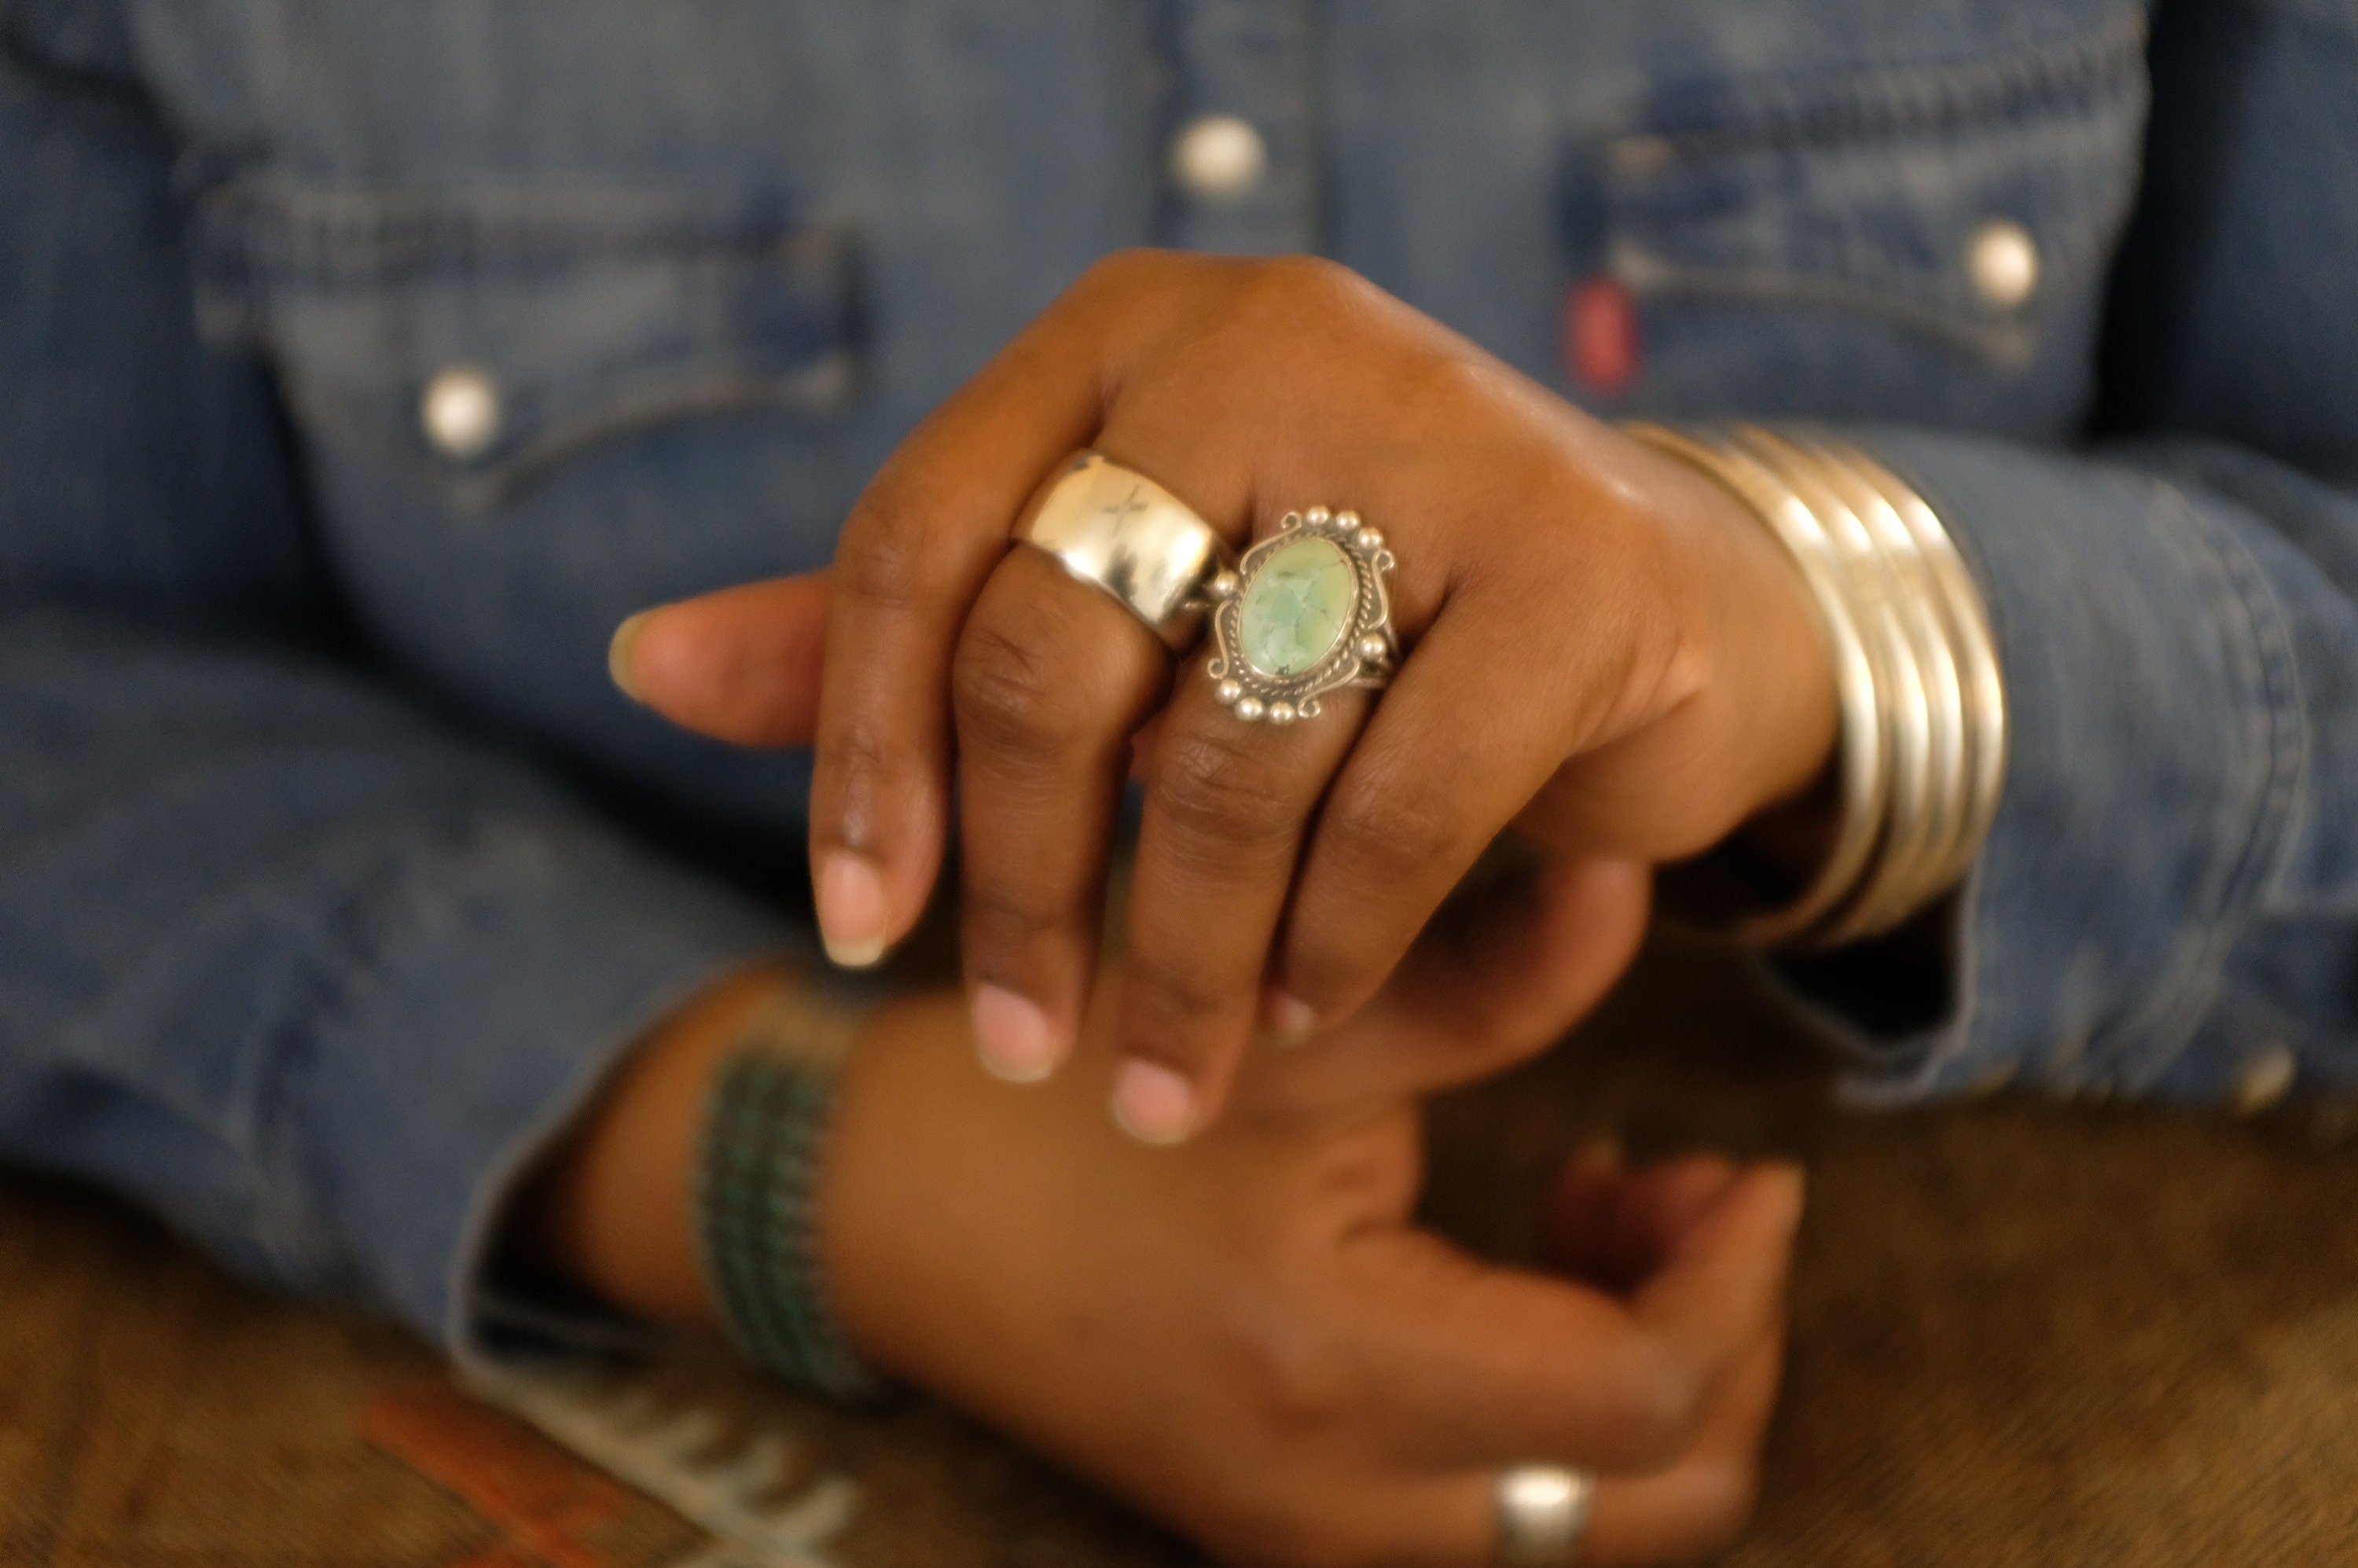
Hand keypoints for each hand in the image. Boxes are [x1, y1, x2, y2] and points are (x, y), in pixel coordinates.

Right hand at [531, 966, 1805, 1567]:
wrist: (872, 1212)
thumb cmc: (1050, 1098)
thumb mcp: (1277, 1023)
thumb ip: (1485, 977)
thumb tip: (1630, 887)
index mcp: (1331, 1361)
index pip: (1640, 1394)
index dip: (1730, 1277)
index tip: (1743, 1158)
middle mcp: (1329, 1498)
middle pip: (1654, 1502)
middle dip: (1721, 1343)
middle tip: (1698, 1191)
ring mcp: (1303, 1540)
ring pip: (1588, 1534)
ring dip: (1647, 1391)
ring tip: (1610, 1220)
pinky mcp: (1282, 1531)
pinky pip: (1497, 1526)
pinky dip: (1558, 1430)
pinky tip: (1521, 1276)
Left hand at [613, 250, 1835, 1141]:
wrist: (1658, 600)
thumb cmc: (1341, 605)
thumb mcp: (1117, 599)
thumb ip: (906, 629)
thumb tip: (645, 663)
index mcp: (1128, 334)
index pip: (919, 535)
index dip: (859, 751)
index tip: (860, 927)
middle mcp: (1274, 345)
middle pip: (1053, 646)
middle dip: (1017, 887)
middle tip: (1021, 1048)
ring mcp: (1442, 442)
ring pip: (1230, 754)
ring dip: (1178, 957)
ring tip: (1166, 1076)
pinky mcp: (1578, 568)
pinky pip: (1400, 804)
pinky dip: (1332, 940)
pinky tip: (1299, 1012)